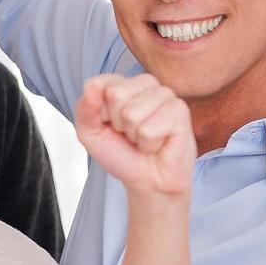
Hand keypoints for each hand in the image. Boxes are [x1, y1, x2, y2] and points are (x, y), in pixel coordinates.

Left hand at [74, 74, 194, 196]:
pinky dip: (148, 144)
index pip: (98, 84)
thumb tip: (90, 86)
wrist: (148, 181)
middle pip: (115, 94)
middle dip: (116, 123)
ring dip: (134, 135)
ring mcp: (165, 95)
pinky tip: (157, 143)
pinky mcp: (180, 111)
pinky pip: (150, 129)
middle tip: (129, 133)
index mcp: (123, 83)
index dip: (98, 112)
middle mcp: (145, 84)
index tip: (109, 124)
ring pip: (133, 112)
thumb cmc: (121, 153)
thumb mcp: (90, 133)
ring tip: (144, 138)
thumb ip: (84, 108)